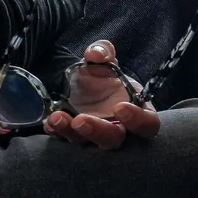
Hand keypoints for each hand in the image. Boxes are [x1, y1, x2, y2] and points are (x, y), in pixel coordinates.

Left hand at [43, 41, 159, 150]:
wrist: (82, 86)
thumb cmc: (103, 77)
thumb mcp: (104, 59)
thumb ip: (104, 51)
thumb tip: (96, 55)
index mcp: (137, 112)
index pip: (148, 124)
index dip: (138, 120)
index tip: (120, 107)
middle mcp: (119, 130)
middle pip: (115, 141)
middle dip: (98, 132)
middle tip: (81, 120)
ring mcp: (95, 138)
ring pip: (87, 145)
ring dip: (71, 133)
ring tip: (57, 118)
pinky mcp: (75, 138)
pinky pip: (65, 142)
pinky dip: (57, 133)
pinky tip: (49, 123)